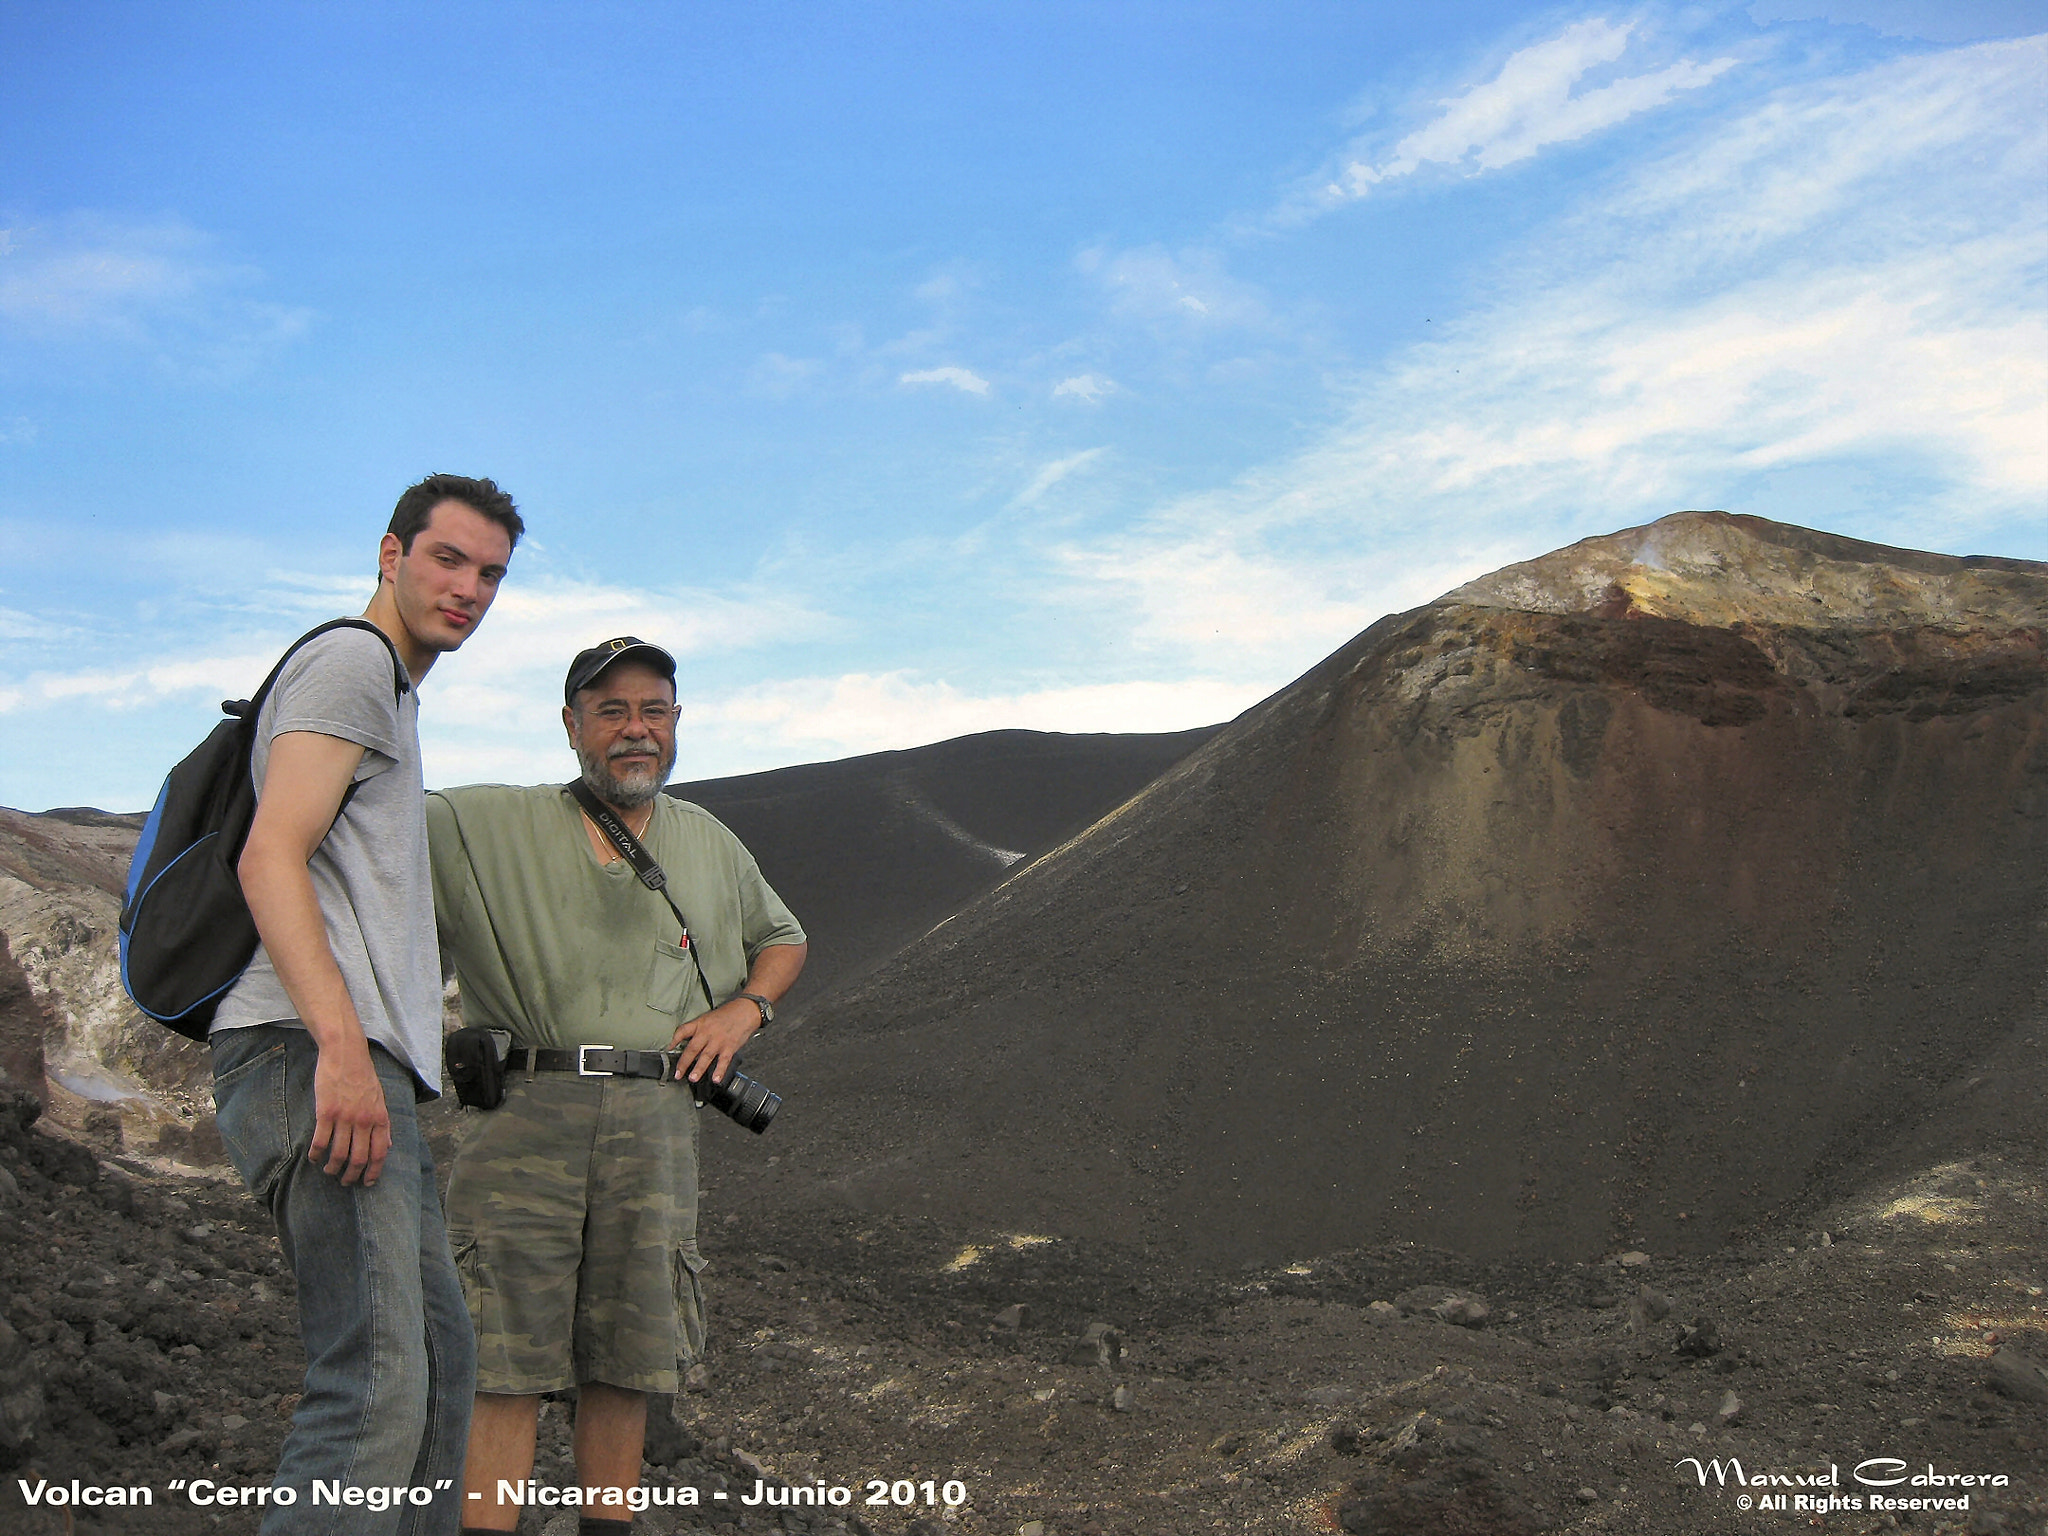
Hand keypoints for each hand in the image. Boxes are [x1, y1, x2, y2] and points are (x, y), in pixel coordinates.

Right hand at [310, 1039, 391, 1184]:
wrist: (346, 1054)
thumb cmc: (363, 1076)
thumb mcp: (380, 1099)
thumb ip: (383, 1123)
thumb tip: (389, 1144)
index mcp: (380, 1117)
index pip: (380, 1153)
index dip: (374, 1172)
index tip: (367, 1183)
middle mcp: (364, 1121)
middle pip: (359, 1159)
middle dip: (352, 1176)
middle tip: (345, 1182)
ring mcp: (345, 1117)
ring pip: (339, 1154)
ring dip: (332, 1168)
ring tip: (329, 1171)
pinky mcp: (326, 1113)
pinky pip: (321, 1141)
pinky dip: (316, 1154)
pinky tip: (314, 1158)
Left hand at [667, 1000, 758, 1087]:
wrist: (746, 1010)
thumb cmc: (728, 1014)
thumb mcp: (709, 1017)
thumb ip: (699, 1029)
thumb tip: (689, 1043)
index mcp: (701, 1023)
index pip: (683, 1030)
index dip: (674, 1039)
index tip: (669, 1048)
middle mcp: (707, 1032)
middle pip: (692, 1049)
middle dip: (684, 1063)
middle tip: (677, 1074)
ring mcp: (719, 1041)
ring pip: (706, 1056)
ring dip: (698, 1069)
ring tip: (692, 1078)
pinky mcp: (730, 1047)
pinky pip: (723, 1061)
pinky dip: (719, 1070)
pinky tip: (716, 1078)